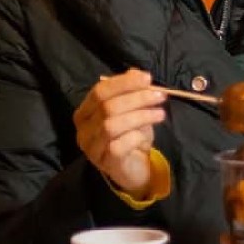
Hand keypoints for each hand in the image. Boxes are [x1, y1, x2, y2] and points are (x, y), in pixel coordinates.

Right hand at [74, 70, 166, 196]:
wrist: (132, 169)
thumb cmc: (129, 136)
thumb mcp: (132, 110)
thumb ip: (131, 91)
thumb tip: (138, 73)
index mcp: (85, 112)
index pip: (99, 91)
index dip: (124, 83)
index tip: (148, 78)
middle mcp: (83, 130)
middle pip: (107, 107)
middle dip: (136, 98)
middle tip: (159, 97)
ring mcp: (92, 148)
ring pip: (112, 125)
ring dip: (140, 116)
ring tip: (160, 114)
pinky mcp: (106, 163)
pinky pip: (118, 146)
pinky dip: (135, 136)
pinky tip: (146, 135)